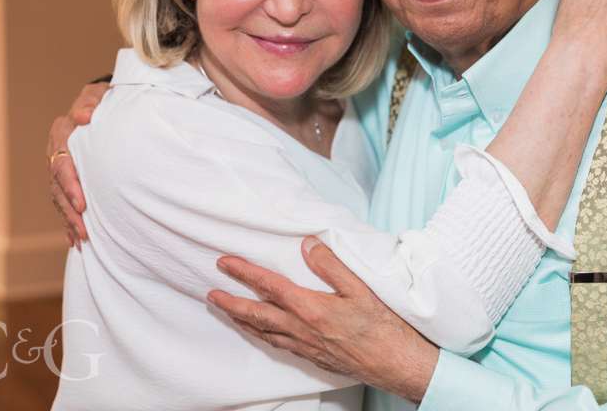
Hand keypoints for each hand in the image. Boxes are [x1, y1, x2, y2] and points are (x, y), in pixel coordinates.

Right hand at [46, 81, 107, 247]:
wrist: (102, 105)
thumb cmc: (104, 99)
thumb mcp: (98, 95)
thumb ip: (91, 102)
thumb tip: (83, 116)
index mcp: (61, 134)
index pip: (62, 163)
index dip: (71, 185)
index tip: (83, 203)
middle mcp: (56, 153)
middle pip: (58, 187)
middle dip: (70, 210)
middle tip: (85, 229)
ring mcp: (59, 168)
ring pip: (59, 198)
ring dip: (69, 220)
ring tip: (82, 240)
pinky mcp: (66, 180)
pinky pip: (63, 203)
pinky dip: (69, 222)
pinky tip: (75, 240)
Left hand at [208, 237, 438, 402]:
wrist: (394, 362)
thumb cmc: (381, 325)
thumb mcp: (359, 287)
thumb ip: (330, 265)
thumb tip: (307, 245)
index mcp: (310, 307)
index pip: (268, 286)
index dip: (244, 273)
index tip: (224, 263)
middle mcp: (301, 328)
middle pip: (256, 315)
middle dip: (231, 303)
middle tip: (212, 294)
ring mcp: (305, 345)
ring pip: (263, 333)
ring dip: (241, 321)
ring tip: (227, 312)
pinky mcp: (312, 357)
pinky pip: (277, 345)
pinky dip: (261, 336)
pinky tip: (261, 333)